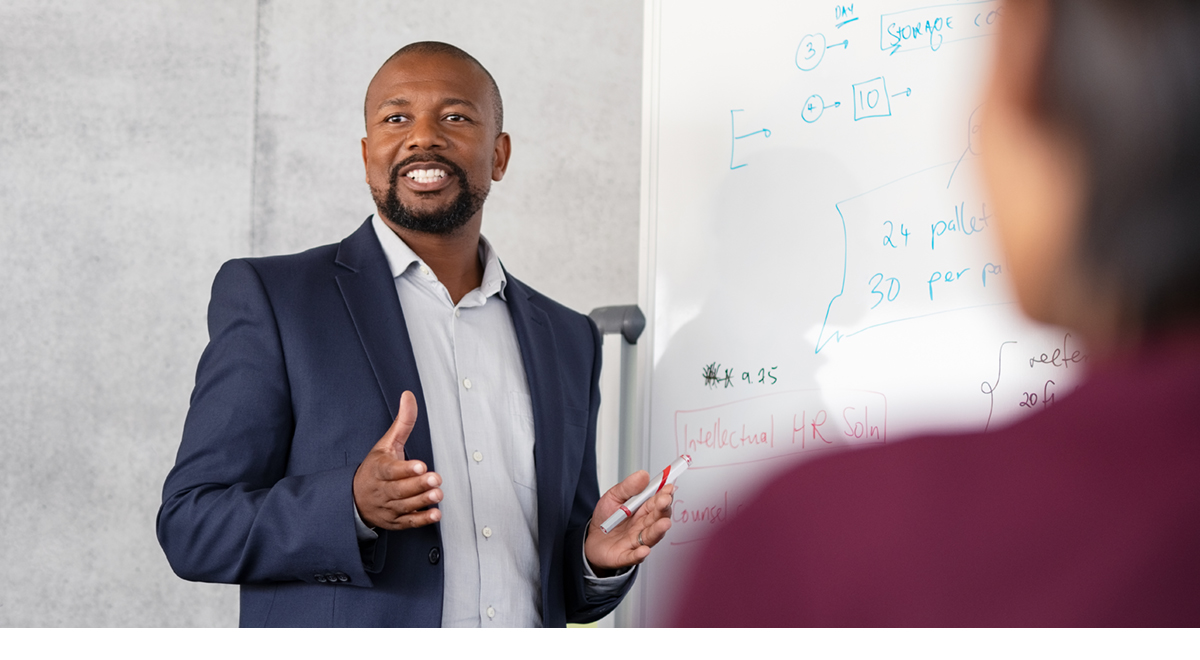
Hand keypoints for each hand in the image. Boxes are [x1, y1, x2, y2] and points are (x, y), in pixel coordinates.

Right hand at [352, 391, 442, 529]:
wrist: (354, 499)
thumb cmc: (375, 468)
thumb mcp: (386, 444)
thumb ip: (402, 422)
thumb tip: (408, 396)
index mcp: (379, 469)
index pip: (390, 470)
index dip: (404, 468)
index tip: (419, 465)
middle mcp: (382, 490)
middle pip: (399, 489)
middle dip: (417, 485)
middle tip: (434, 479)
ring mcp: (388, 507)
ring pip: (405, 505)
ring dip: (422, 501)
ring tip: (437, 494)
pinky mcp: (394, 521)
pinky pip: (408, 522)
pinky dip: (421, 520)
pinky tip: (435, 514)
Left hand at [584, 471, 674, 571]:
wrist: (591, 538)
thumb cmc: (605, 518)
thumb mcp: (613, 497)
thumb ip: (628, 487)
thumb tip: (643, 475)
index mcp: (642, 511)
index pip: (657, 502)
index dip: (664, 495)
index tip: (668, 487)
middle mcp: (643, 526)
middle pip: (657, 518)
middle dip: (663, 510)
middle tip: (665, 500)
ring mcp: (635, 541)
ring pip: (650, 537)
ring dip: (658, 531)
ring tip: (664, 523)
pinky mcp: (624, 556)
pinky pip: (633, 556)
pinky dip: (639, 554)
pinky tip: (644, 550)